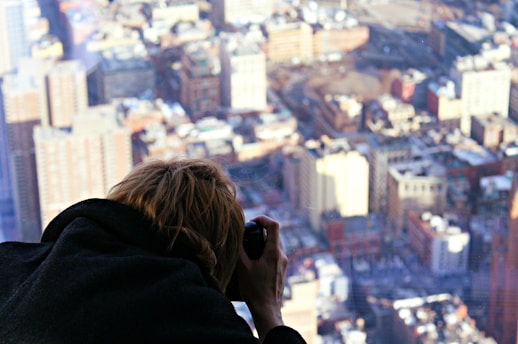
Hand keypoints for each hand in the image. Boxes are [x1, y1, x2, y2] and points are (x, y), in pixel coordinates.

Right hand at [236, 215, 287, 340]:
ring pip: (275, 244)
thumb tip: (236, 236)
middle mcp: (282, 255)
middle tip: (248, 233)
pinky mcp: (282, 270)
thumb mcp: (242, 268)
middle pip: (275, 233)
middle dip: (261, 230)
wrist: (267, 309)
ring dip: (264, 241)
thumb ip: (239, 250)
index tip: (252, 222)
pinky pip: (275, 254)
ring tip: (250, 247)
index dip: (263, 219)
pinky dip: (266, 250)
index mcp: (273, 252)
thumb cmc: (255, 289)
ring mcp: (283, 263)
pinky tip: (255, 260)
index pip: (274, 225)